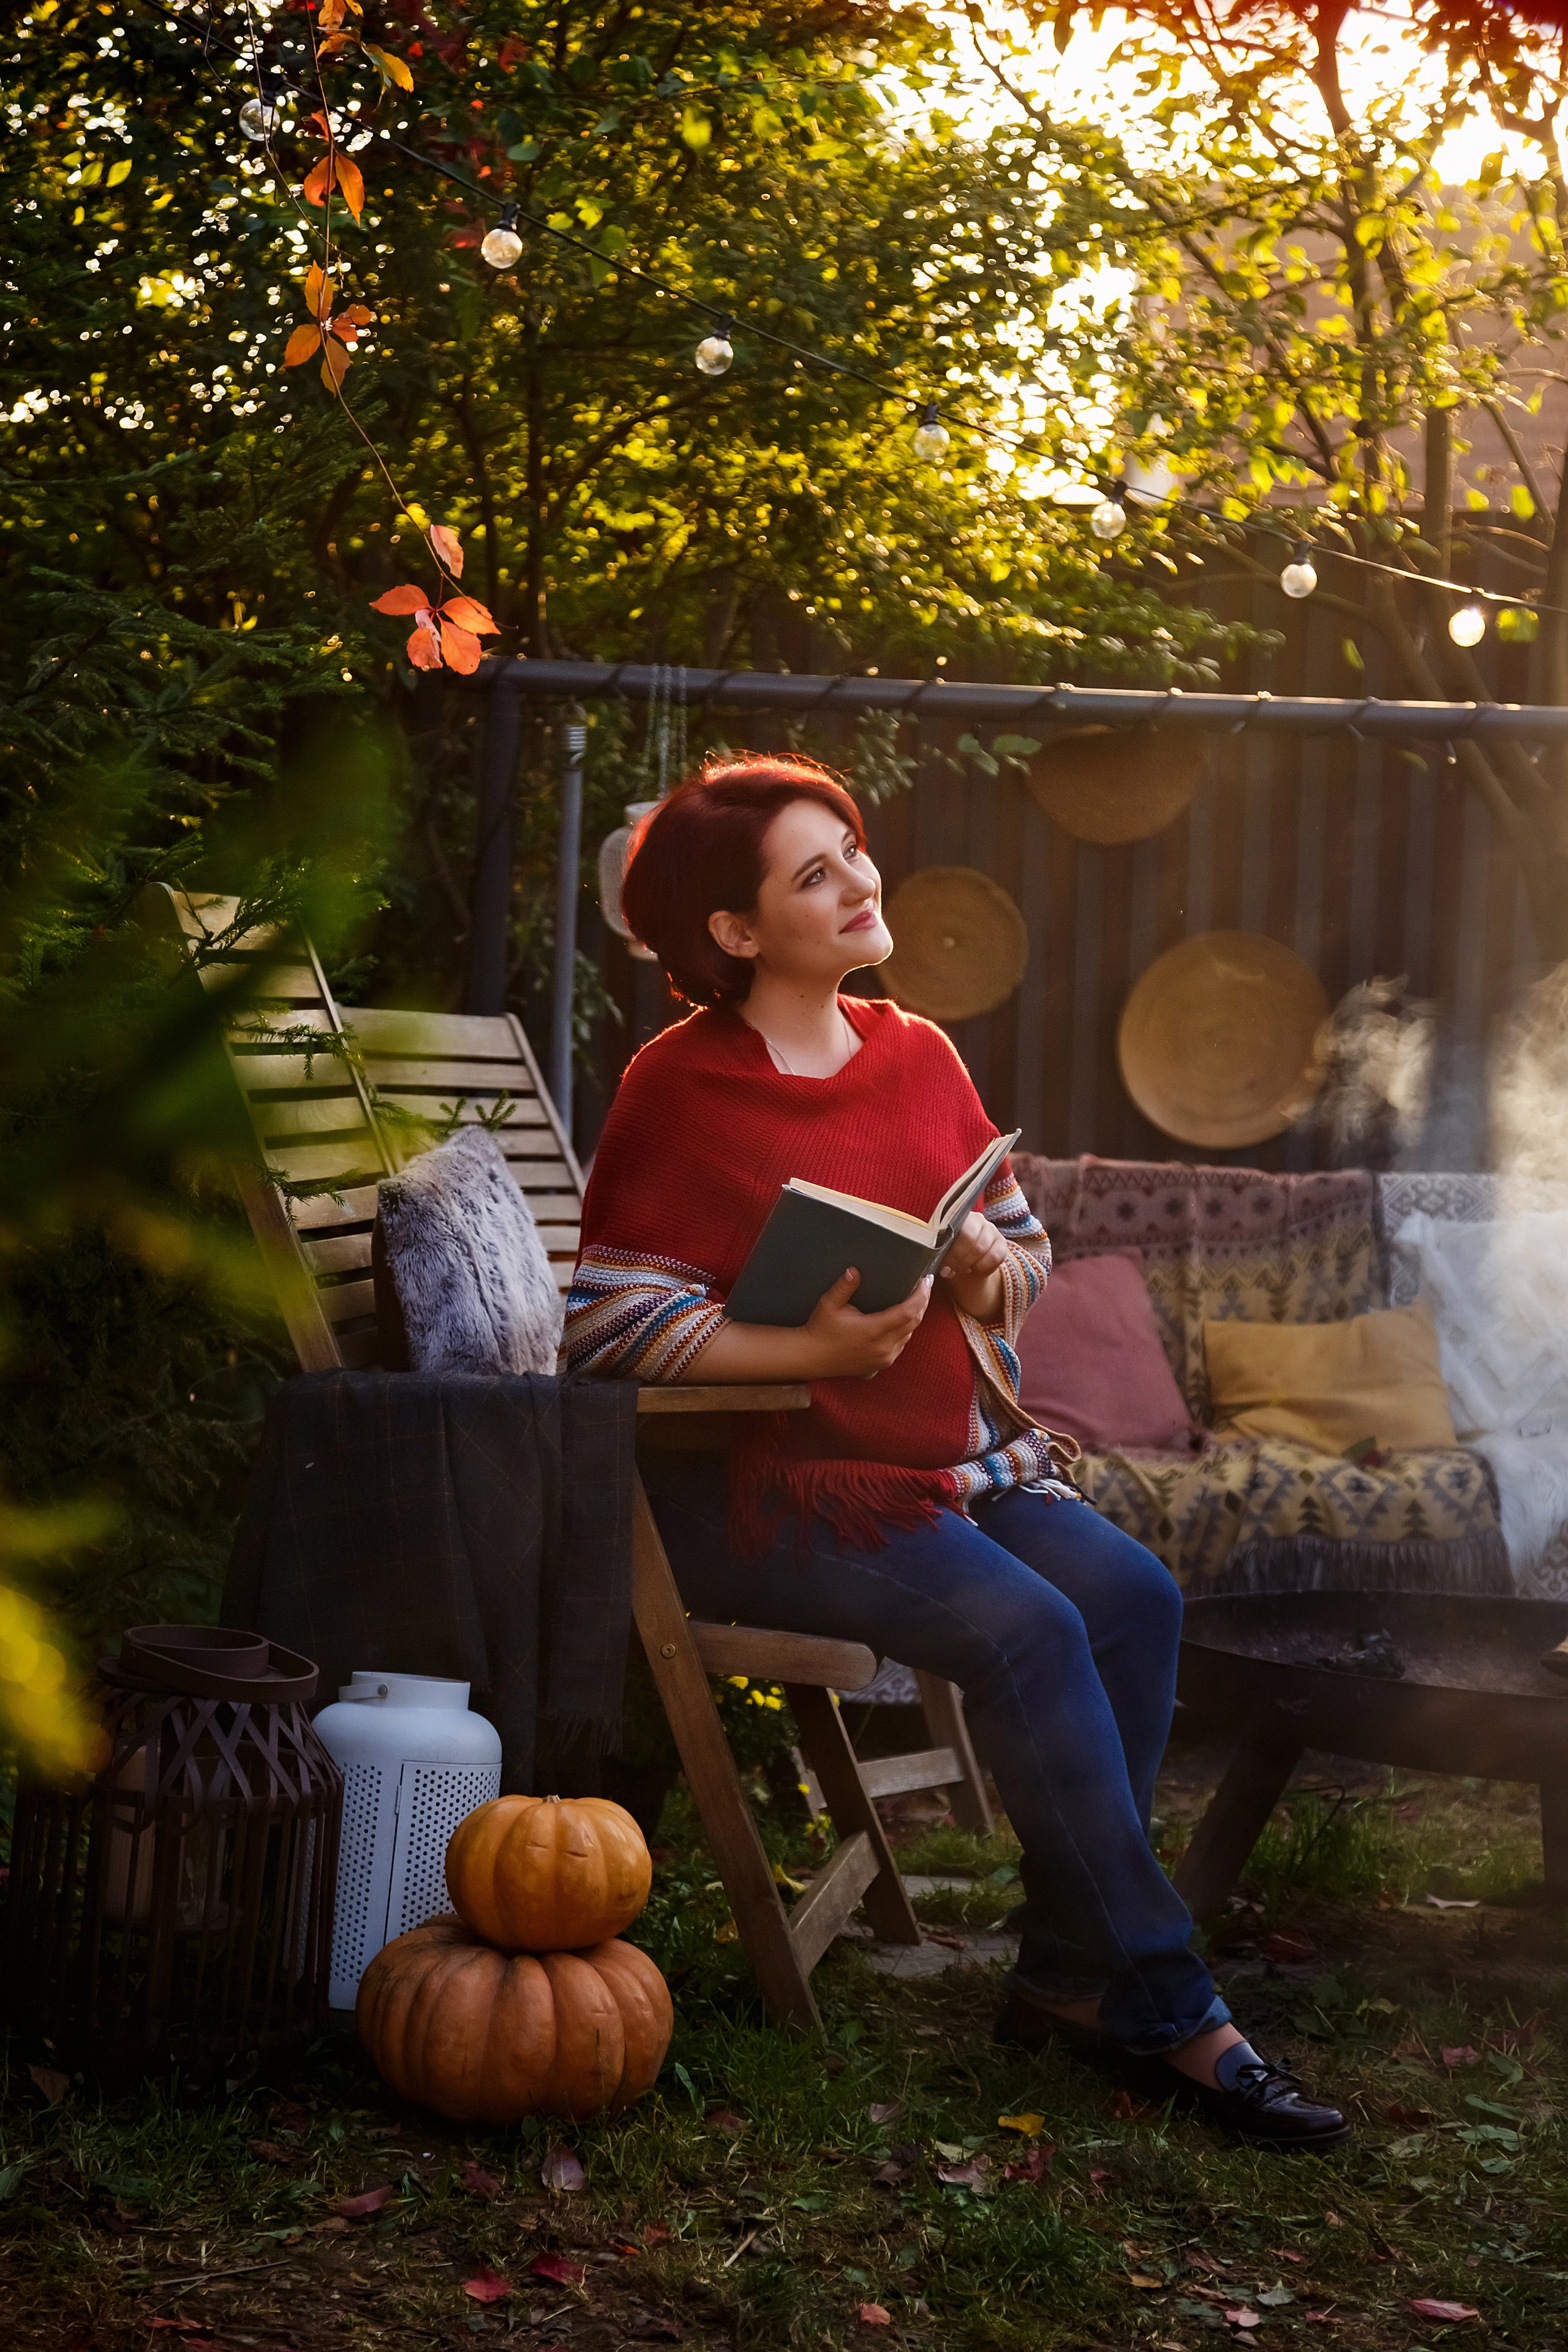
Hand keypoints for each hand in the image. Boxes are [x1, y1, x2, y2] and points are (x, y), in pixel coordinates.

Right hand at [801, 1266, 932, 1378]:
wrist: (811, 1357)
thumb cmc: (820, 1330)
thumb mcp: (829, 1304)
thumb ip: (844, 1287)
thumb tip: (855, 1270)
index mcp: (874, 1331)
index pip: (908, 1312)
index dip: (921, 1296)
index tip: (926, 1281)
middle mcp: (883, 1347)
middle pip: (914, 1323)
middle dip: (922, 1303)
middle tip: (925, 1285)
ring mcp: (884, 1358)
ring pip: (909, 1335)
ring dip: (914, 1318)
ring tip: (915, 1300)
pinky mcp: (881, 1365)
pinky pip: (901, 1346)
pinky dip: (905, 1332)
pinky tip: (900, 1321)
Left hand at [939, 1211, 1007, 1320]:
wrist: (966, 1266)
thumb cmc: (948, 1254)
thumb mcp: (940, 1248)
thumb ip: (935, 1245)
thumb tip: (924, 1252)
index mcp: (959, 1216)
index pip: (957, 1228)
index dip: (951, 1250)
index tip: (942, 1266)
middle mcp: (978, 1219)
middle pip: (971, 1239)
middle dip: (958, 1260)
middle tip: (948, 1272)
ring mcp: (992, 1231)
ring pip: (982, 1249)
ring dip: (968, 1265)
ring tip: (958, 1272)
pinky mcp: (1002, 1244)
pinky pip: (994, 1257)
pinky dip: (982, 1268)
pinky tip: (973, 1270)